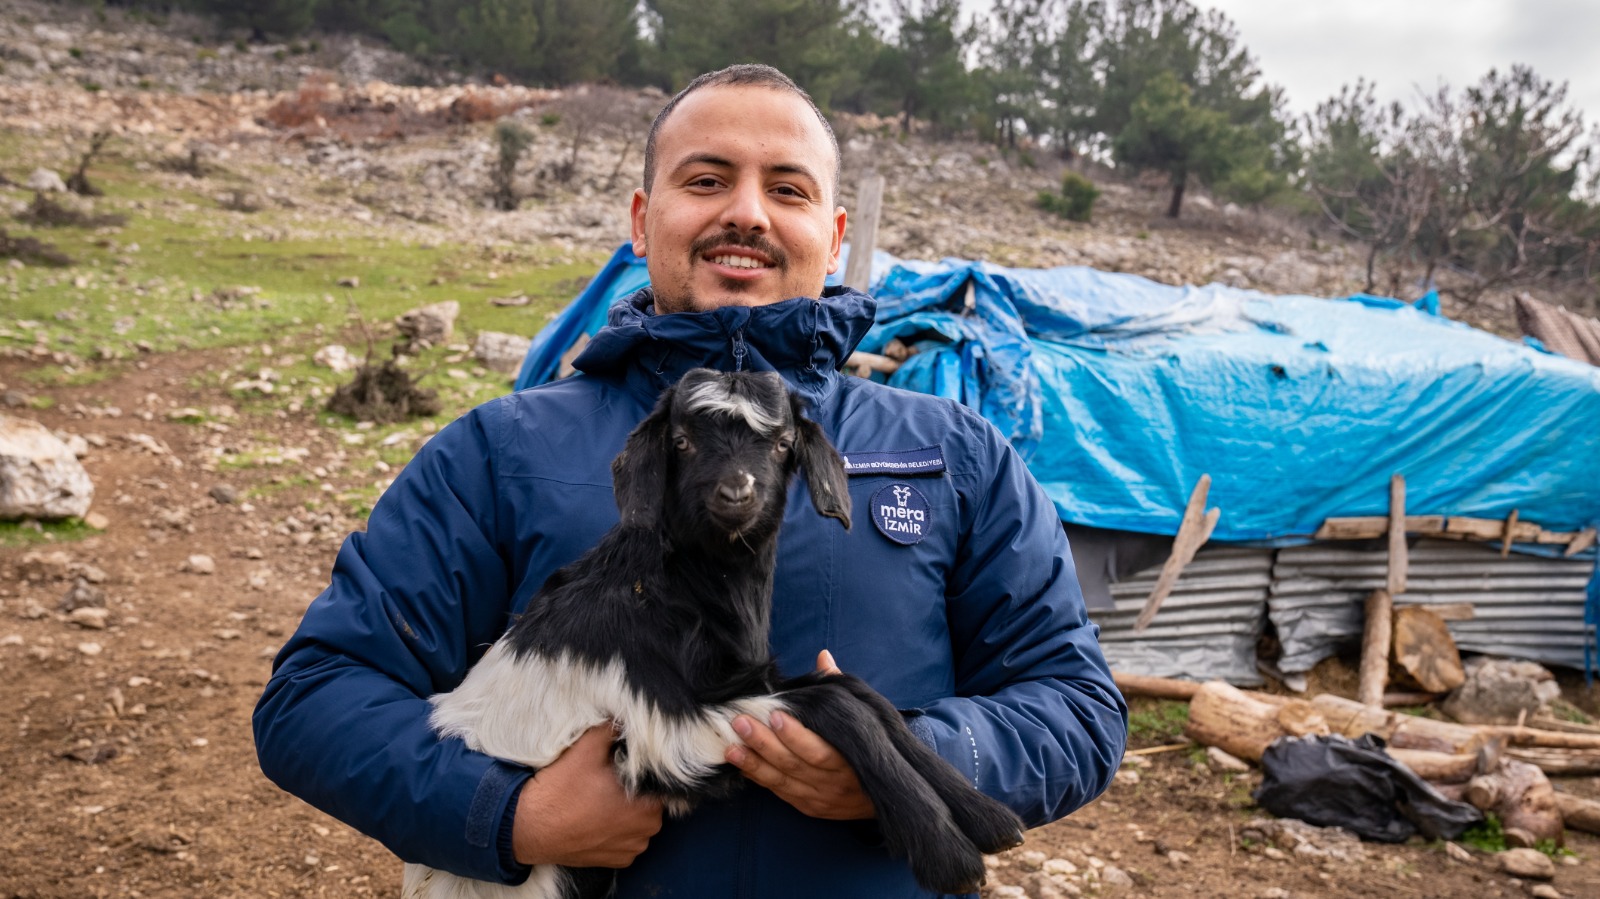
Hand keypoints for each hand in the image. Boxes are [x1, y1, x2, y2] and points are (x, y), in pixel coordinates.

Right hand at [512, 724, 663, 866]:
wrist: (528, 828)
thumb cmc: (561, 790)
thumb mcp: (587, 748)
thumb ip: (613, 728)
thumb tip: (625, 718)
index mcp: (648, 803)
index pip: (661, 780)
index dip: (644, 769)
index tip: (626, 763)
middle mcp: (648, 830)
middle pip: (653, 799)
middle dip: (637, 789)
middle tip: (611, 777)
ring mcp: (633, 849)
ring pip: (641, 819)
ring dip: (628, 809)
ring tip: (602, 797)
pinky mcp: (618, 861)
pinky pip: (628, 838)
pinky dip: (618, 829)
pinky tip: (598, 817)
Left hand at [724, 650, 875, 820]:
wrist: (889, 794)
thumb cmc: (872, 748)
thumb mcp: (866, 718)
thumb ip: (840, 688)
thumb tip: (823, 656)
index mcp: (849, 759)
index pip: (818, 749)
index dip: (795, 735)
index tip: (774, 715)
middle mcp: (834, 782)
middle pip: (793, 763)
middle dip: (764, 743)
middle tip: (740, 723)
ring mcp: (820, 797)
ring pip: (782, 780)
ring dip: (754, 763)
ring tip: (730, 747)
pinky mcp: (809, 807)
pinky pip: (781, 791)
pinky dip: (760, 778)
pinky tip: (741, 765)